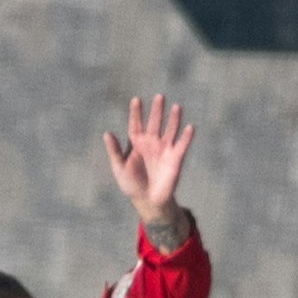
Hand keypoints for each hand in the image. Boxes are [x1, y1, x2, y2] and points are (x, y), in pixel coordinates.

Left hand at [106, 94, 194, 233]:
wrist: (148, 201)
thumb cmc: (131, 184)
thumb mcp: (119, 167)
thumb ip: (115, 151)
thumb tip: (107, 133)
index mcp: (136, 142)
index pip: (136, 124)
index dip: (136, 112)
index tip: (136, 100)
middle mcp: (151, 142)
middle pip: (155, 122)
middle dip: (157, 110)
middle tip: (159, 97)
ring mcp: (164, 149)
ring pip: (170, 130)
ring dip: (174, 119)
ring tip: (176, 107)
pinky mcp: (176, 159)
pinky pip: (182, 145)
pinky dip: (186, 137)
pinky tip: (190, 127)